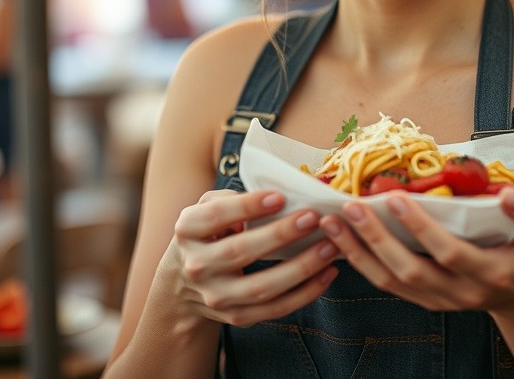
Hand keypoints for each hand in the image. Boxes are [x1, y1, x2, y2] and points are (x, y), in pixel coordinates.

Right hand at [165, 189, 338, 326]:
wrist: (184, 286)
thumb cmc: (207, 235)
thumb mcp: (206, 209)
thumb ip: (230, 199)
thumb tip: (271, 198)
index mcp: (188, 230)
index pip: (216, 215)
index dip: (247, 206)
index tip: (279, 196)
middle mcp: (197, 266)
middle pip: (240, 252)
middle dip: (280, 235)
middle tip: (312, 218)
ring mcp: (216, 297)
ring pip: (261, 287)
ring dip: (300, 267)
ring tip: (329, 247)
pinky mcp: (237, 317)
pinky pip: (275, 309)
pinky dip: (305, 293)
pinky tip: (327, 273)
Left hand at [318, 189, 513, 312]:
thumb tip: (512, 196)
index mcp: (490, 273)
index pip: (450, 253)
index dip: (422, 228)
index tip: (397, 197)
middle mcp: (460, 292)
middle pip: (411, 270)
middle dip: (377, 239)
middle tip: (352, 206)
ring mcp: (439, 299)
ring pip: (391, 281)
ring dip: (358, 252)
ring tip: (332, 222)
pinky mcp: (425, 298)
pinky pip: (388, 284)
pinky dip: (361, 262)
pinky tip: (341, 239)